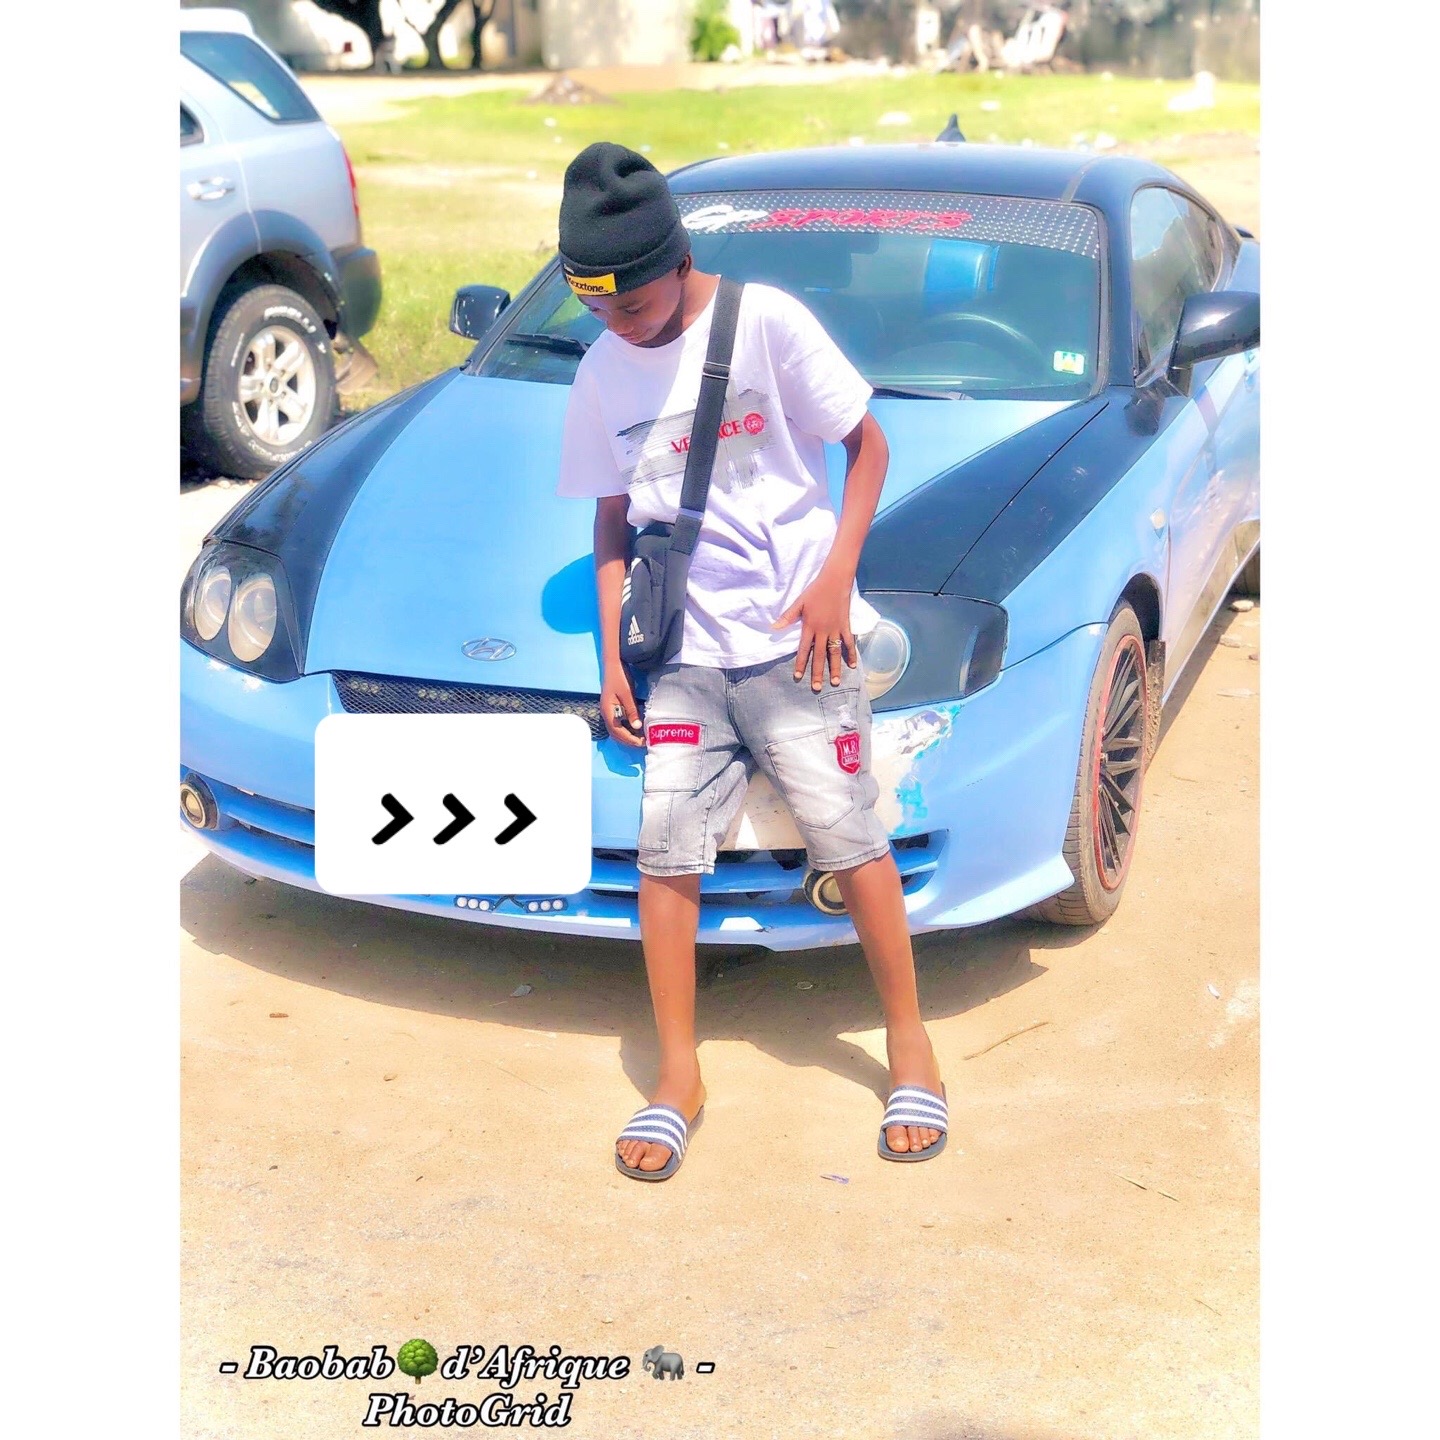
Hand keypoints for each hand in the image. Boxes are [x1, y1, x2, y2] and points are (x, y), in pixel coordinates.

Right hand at [601, 666, 645, 747]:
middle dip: (629, 740)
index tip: (641, 742)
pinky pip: (619, 723)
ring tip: (641, 738)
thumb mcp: (627, 693)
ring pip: (617, 729)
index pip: (617, 731)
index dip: (629, 739)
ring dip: (628, 735)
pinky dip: (627, 728)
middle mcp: (606, 714)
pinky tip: (636, 728)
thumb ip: (631, 710)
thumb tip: (637, 727)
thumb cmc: (619, 677)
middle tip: (643, 743)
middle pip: (616, 733)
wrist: (613, 664)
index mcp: (608, 711)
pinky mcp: (613, 708)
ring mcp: (609, 711)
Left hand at [772, 569, 856, 690]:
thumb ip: (787, 617)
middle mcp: (823, 631)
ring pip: (835, 652)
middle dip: (817, 672)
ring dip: (835, 668)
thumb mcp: (799, 603)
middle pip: (820, 656)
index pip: (804, 649)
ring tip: (835, 682)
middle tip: (816, 688)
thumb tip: (773, 629)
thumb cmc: (815, 591)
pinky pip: (849, 642)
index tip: (798, 677)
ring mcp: (836, 629)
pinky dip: (851, 653)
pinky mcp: (846, 625)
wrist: (835, 580)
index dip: (800, 664)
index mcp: (810, 627)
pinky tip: (852, 665)